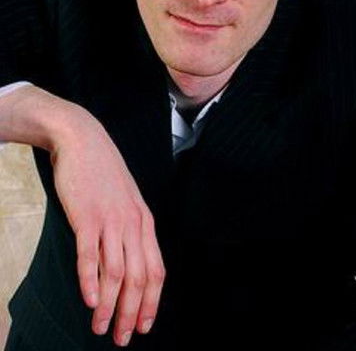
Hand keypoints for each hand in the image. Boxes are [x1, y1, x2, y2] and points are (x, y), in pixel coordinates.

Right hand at [50, 106, 165, 346]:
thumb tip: (126, 264)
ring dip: (110, 307)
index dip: (152, 302)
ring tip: (101, 329)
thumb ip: (130, 229)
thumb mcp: (127, 201)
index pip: (156, 271)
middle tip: (123, 339)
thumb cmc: (104, 174)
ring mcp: (110, 220)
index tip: (145, 326)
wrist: (84, 140)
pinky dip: (90, 282)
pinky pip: (90, 255)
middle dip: (133, 313)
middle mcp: (132, 223)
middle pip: (138, 278)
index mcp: (145, 222)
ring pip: (116, 273)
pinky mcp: (86, 216)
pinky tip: (90, 301)